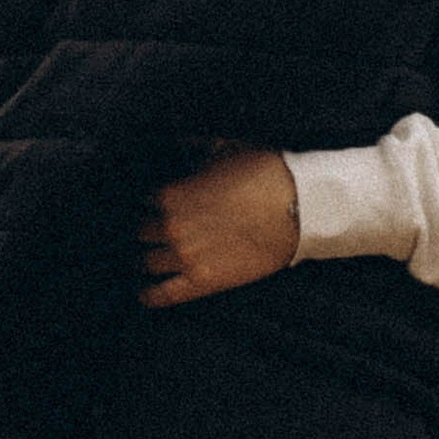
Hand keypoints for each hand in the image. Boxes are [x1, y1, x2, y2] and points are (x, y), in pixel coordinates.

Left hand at [139, 150, 300, 306]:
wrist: (298, 207)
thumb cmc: (263, 173)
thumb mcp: (225, 148)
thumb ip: (195, 146)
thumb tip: (179, 142)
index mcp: (170, 194)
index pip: (144, 200)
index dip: (152, 202)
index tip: (159, 205)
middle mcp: (171, 226)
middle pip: (140, 232)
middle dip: (149, 230)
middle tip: (158, 231)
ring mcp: (185, 256)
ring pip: (146, 262)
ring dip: (148, 259)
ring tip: (151, 259)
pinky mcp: (202, 282)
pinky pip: (163, 295)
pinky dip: (150, 296)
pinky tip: (144, 294)